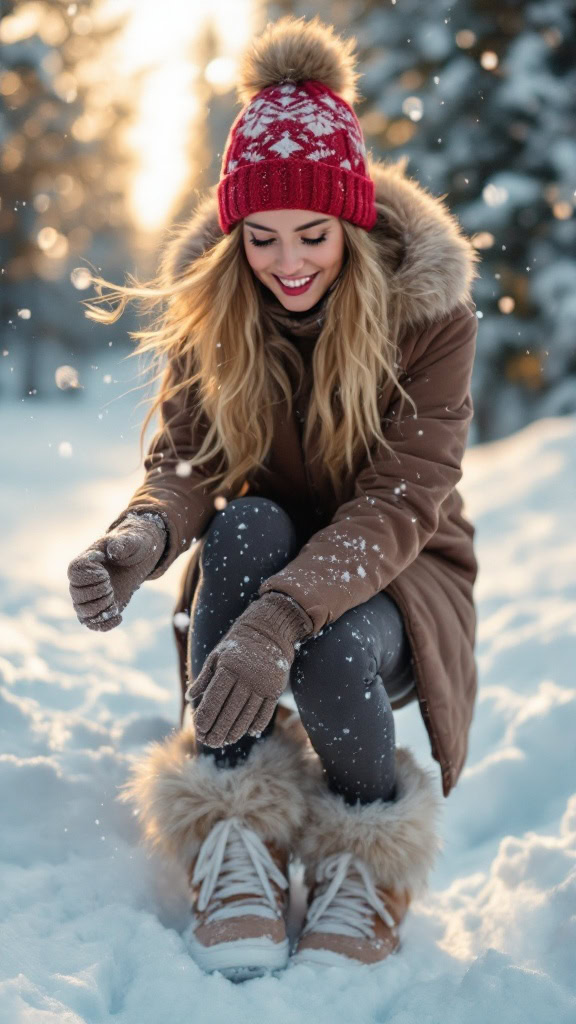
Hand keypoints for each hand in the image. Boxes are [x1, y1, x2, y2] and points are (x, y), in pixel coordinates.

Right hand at [67, 514, 166, 630]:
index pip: (75, 573)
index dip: (91, 577)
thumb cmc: (133, 545)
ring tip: (114, 602)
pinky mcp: (99, 608)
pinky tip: (119, 617)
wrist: (138, 559)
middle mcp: (81, 581)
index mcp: (84, 561)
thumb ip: (122, 543)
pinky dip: (104, 625)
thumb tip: (112, 551)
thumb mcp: (132, 540)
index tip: (106, 573)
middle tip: (111, 587)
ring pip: (82, 612)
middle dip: (98, 595)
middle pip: (77, 596)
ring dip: (100, 611)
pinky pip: (92, 623)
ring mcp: (89, 596)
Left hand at [186, 592, 312, 746]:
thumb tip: (189, 698)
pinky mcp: (275, 688)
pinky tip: (248, 732)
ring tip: (225, 741)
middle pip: (230, 710)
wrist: (269, 630)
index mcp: (229, 667)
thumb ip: (204, 678)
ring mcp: (263, 683)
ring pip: (247, 714)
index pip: (215, 698)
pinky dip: (256, 724)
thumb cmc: (237, 644)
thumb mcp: (217, 656)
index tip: (198, 729)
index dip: (206, 716)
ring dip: (235, 731)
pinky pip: (265, 711)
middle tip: (210, 742)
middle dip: (218, 729)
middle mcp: (247, 677)